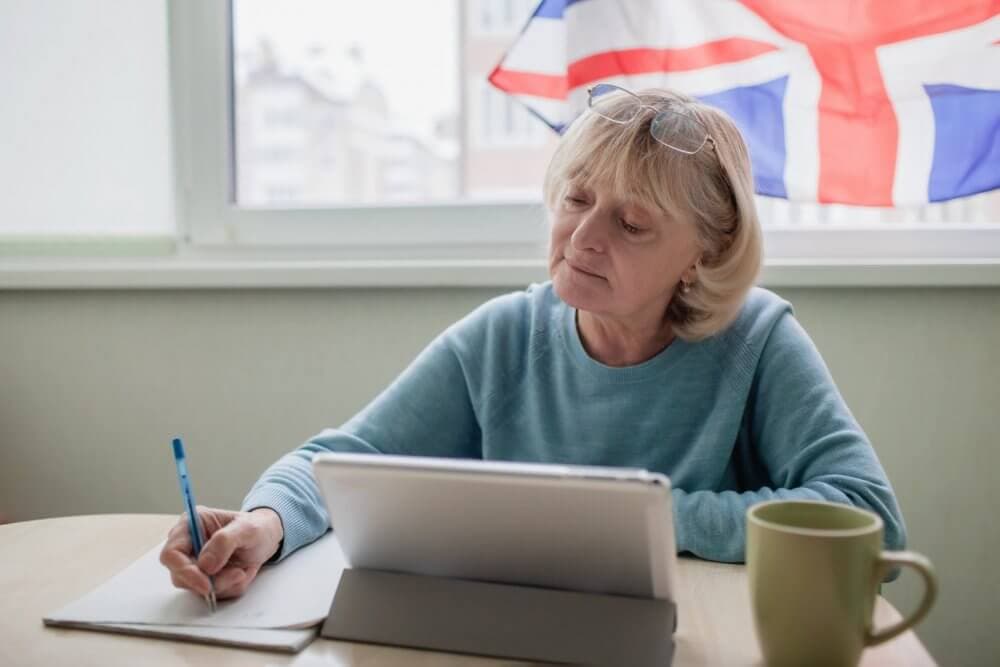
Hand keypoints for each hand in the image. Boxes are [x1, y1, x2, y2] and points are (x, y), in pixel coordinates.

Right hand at [159, 506, 283, 599]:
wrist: (268, 538)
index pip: (171, 553)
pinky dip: (230, 587)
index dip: (184, 571)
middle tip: (236, 575)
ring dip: (223, 584)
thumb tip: (205, 565)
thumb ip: (224, 542)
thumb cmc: (257, 527)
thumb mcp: (247, 529)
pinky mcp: (206, 578)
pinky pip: (213, 593)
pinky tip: (242, 573)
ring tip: (243, 570)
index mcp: (192, 524)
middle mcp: (189, 544)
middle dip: (210, 581)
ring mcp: (196, 563)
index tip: (205, 583)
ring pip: (197, 588)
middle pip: (180, 575)